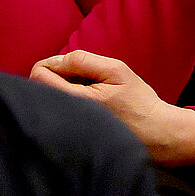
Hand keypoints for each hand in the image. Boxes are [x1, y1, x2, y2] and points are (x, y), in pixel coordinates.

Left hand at [30, 50, 194, 166]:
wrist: (157, 134)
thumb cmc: (139, 101)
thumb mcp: (116, 71)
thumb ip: (83, 61)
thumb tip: (55, 60)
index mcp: (75, 101)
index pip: (38, 76)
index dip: (48, 63)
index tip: (66, 64)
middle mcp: (66, 119)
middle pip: (37, 89)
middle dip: (52, 76)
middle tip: (78, 76)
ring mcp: (68, 129)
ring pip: (47, 101)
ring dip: (60, 88)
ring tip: (85, 90)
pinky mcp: (73, 135)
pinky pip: (58, 112)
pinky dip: (66, 101)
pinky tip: (86, 102)